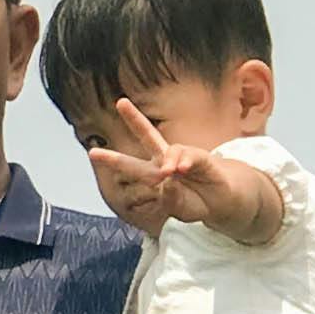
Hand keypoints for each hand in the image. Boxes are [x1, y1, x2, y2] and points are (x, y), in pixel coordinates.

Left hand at [91, 100, 275, 241]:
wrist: (222, 204)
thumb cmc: (196, 204)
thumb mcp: (179, 210)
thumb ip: (170, 200)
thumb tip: (166, 180)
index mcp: (154, 175)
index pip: (130, 166)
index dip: (113, 159)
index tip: (92, 151)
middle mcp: (166, 162)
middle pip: (148, 136)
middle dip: (135, 119)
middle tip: (121, 103)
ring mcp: (183, 158)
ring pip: (170, 148)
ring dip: (167, 161)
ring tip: (167, 173)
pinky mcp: (202, 159)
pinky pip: (190, 156)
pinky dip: (184, 162)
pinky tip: (181, 168)